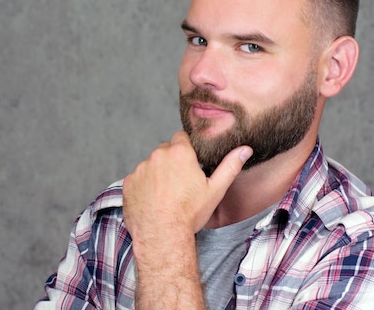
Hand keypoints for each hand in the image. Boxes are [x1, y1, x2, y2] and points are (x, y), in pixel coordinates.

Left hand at [123, 131, 252, 242]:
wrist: (162, 236)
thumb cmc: (190, 214)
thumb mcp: (215, 190)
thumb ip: (230, 166)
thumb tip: (245, 149)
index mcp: (180, 153)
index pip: (181, 137)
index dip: (186, 150)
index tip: (189, 163)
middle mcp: (158, 156)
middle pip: (165, 150)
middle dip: (171, 161)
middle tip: (179, 182)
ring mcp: (141, 169)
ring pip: (150, 165)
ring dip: (156, 174)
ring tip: (165, 195)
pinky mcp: (128, 183)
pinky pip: (137, 179)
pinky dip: (143, 186)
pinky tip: (152, 201)